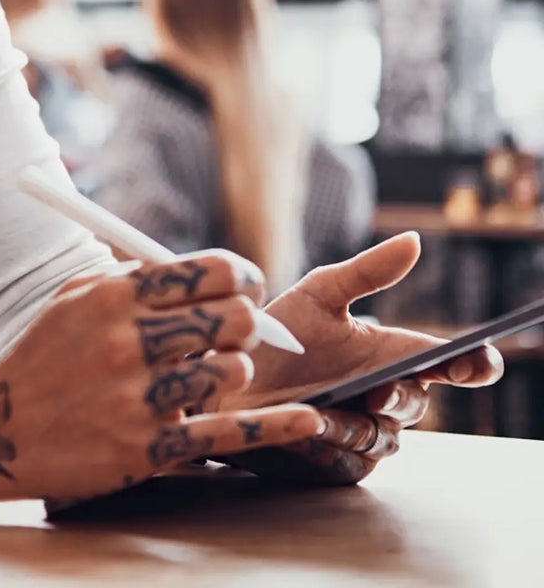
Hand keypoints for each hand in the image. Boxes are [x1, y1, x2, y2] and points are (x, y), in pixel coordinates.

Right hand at [0, 252, 325, 505]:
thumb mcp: (74, 300)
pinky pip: (229, 434)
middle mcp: (128, 343)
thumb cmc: (43, 358)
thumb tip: (200, 273)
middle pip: (233, 318)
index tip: (244, 286)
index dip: (240, 276)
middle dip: (244, 322)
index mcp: (112, 298)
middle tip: (235, 332)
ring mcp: (139, 399)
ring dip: (233, 371)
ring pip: (234, 371)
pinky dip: (276, 427)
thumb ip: (133, 280)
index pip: (207, 271)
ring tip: (210, 375)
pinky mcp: (148, 449)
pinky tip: (309, 420)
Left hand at [217, 233, 502, 484]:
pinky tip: (307, 428)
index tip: (478, 361)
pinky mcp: (339, 463)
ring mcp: (365, 433)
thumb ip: (367, 271)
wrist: (226, 375)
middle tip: (380, 387)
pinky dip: (332, 446)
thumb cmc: (277, 334)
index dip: (474, 365)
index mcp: (390, 354)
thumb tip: (414, 240)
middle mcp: (384, 396)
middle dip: (400, 395)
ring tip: (323, 410)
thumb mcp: (318, 295)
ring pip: (385, 438)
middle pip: (416, 404)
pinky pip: (352, 463)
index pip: (449, 364)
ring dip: (358, 423)